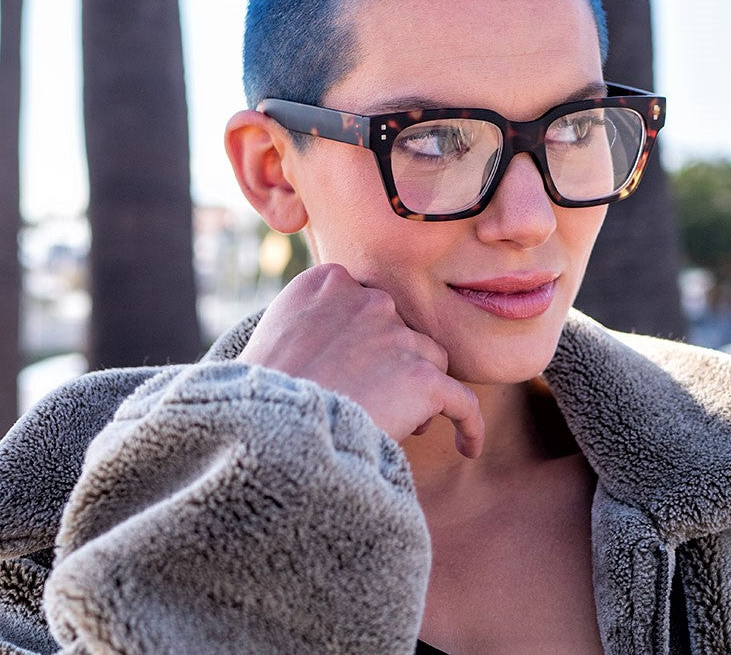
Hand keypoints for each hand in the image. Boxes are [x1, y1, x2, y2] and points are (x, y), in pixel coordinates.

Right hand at [239, 263, 484, 457]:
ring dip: (422, 391)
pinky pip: (462, 401)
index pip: (367, 304)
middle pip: (401, 329)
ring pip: (431, 361)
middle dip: (395, 363)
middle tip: (375, 400)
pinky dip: (468, 424)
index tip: (357, 368)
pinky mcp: (423, 377)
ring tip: (403, 426)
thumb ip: (314, 321)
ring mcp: (398, 335)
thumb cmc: (263, 396)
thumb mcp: (274, 335)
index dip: (368, 339)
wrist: (270, 432)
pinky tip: (468, 447)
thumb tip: (345, 346)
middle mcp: (368, 299)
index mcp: (328, 282)